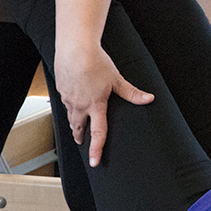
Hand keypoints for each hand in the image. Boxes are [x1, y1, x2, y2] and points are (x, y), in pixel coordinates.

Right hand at [53, 44, 154, 165]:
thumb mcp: (117, 79)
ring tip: (76, 128)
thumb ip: (132, 93)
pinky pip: (64, 102)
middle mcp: (79, 104)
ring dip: (73, 123)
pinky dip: (68, 106)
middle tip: (82, 142)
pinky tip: (71, 101)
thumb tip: (149, 99)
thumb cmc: (96, 61)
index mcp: (95, 105)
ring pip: (69, 116)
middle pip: (78, 128)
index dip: (96, 149)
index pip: (97, 132)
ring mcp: (68, 97)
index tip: (94, 161)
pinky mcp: (60, 89)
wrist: (75, 48)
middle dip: (80, 137)